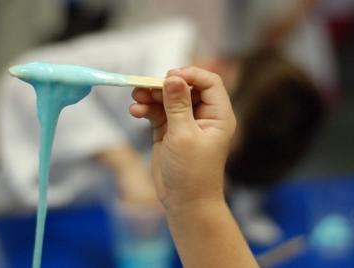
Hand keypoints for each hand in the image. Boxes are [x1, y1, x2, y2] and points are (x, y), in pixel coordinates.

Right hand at [129, 67, 235, 211]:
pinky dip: (146, 109)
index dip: (191, 74)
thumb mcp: (184, 135)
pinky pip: (158, 112)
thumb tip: (173, 78)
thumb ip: (177, 105)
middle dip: (165, 85)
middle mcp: (203, 116)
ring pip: (169, 99)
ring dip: (152, 95)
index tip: (169, 77)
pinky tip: (135, 111)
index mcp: (218, 115)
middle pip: (186, 88)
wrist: (184, 202)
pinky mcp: (169, 131)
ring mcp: (185, 123)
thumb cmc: (192, 171)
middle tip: (146, 86)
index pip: (209, 83)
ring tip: (136, 96)